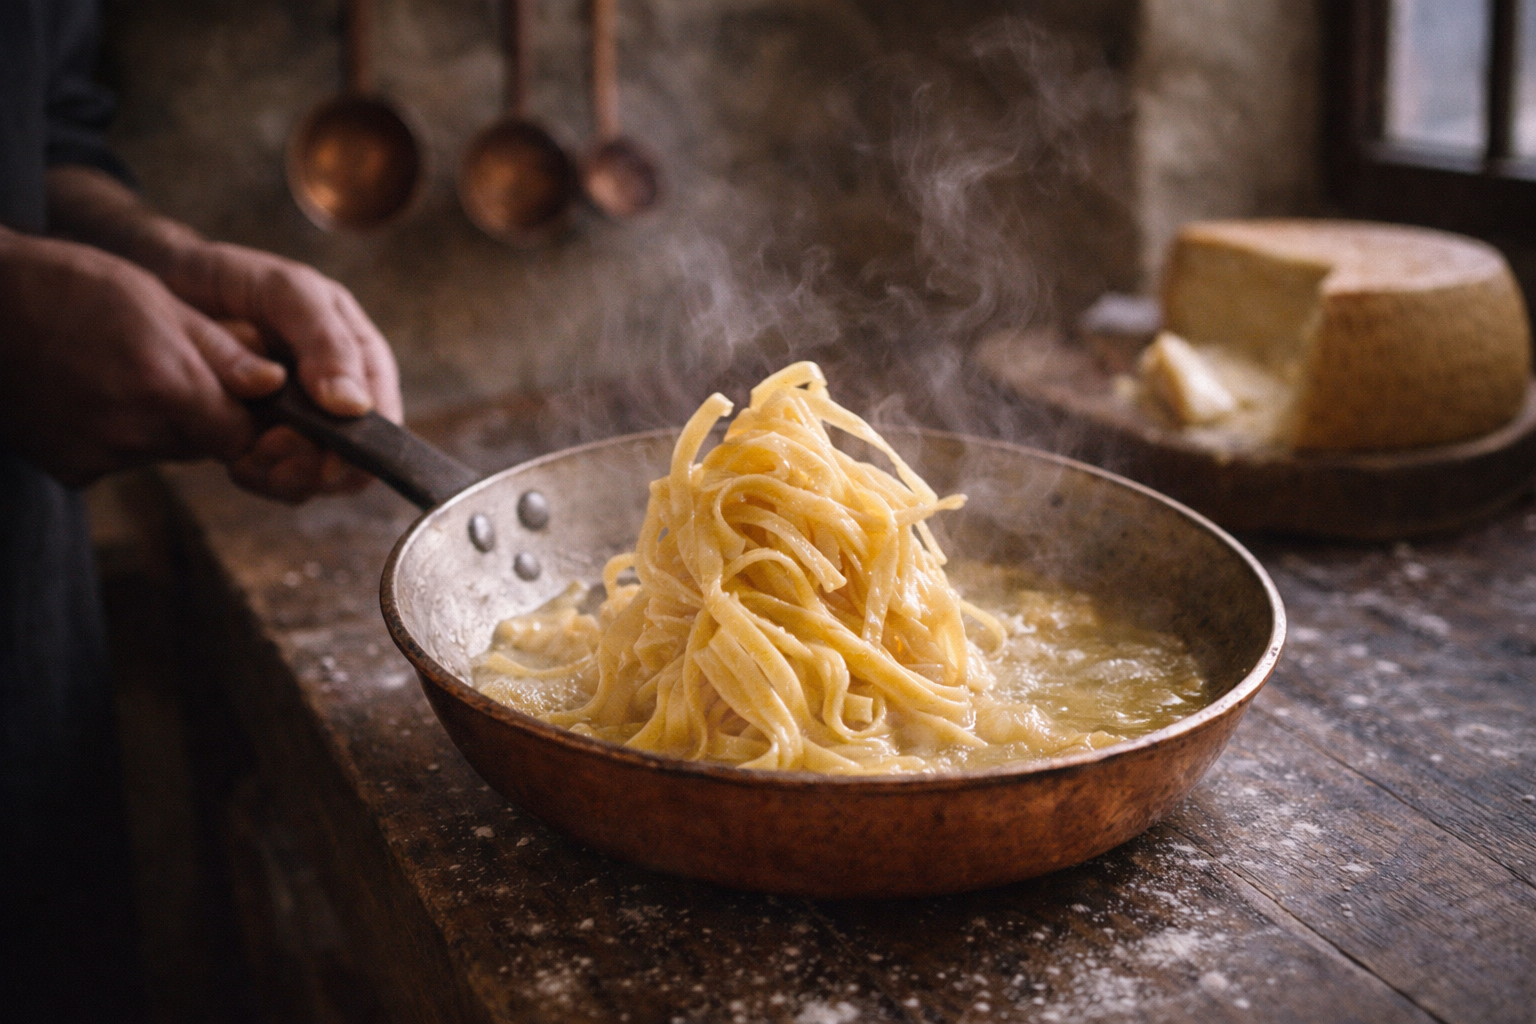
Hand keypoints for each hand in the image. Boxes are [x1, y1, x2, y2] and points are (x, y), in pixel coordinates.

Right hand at [0, 230, 284, 484]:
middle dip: (200, 414)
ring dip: (157, 423)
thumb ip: (221, 349)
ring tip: (118, 372)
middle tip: (165, 367)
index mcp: (167, 385)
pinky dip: (114, 435)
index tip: (235, 391)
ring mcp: (98, 456)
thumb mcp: (155, 299)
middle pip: (201, 444)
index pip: (240, 435)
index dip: (244, 415)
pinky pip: (117, 459)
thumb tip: (274, 384)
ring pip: (160, 451)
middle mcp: (135, 432)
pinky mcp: (69, 468)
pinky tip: (87, 393)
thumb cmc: (67, 286)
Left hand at [159, 240, 402, 501]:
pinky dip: (257, 476)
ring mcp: (299, 421)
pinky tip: (235, 460)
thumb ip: (326, 344)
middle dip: (313, 464)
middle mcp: (337, 394)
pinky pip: (274, 478)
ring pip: (313, 476)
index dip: (362, 448)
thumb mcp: (286, 293)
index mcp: (359, 356)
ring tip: (246, 456)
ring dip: (283, 475)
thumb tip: (354, 407)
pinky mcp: (260, 439)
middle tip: (269, 447)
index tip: (327, 458)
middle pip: (351, 459)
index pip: (383, 419)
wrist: (166, 285)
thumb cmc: (234, 279)